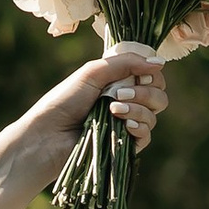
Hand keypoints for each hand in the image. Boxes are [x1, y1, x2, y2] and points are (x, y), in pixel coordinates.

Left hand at [23, 40, 168, 160]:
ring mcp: (125, 125)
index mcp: (118, 82)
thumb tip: (160, 62)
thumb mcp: (93, 72)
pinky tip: (125, 125)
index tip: (140, 74)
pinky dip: (139, 127)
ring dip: (138, 108)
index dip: (150, 73)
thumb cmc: (64, 101)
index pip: (150, 75)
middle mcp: (125, 102)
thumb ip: (126, 63)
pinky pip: (146, 135)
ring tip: (113, 110)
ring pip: (153, 114)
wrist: (48, 135)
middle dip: (145, 91)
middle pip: (158, 95)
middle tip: (120, 94)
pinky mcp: (123, 146)